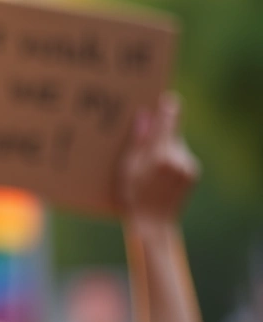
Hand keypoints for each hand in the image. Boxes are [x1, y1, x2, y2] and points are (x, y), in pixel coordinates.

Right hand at [120, 93, 199, 228]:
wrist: (153, 223)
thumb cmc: (133, 197)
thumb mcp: (127, 168)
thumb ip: (137, 141)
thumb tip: (145, 116)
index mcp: (159, 155)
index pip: (168, 122)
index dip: (167, 108)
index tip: (166, 97)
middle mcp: (178, 158)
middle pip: (171, 133)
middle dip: (160, 132)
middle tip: (146, 130)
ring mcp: (188, 166)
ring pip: (176, 146)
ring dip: (164, 147)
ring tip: (148, 162)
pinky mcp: (192, 173)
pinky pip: (180, 157)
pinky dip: (170, 159)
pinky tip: (158, 172)